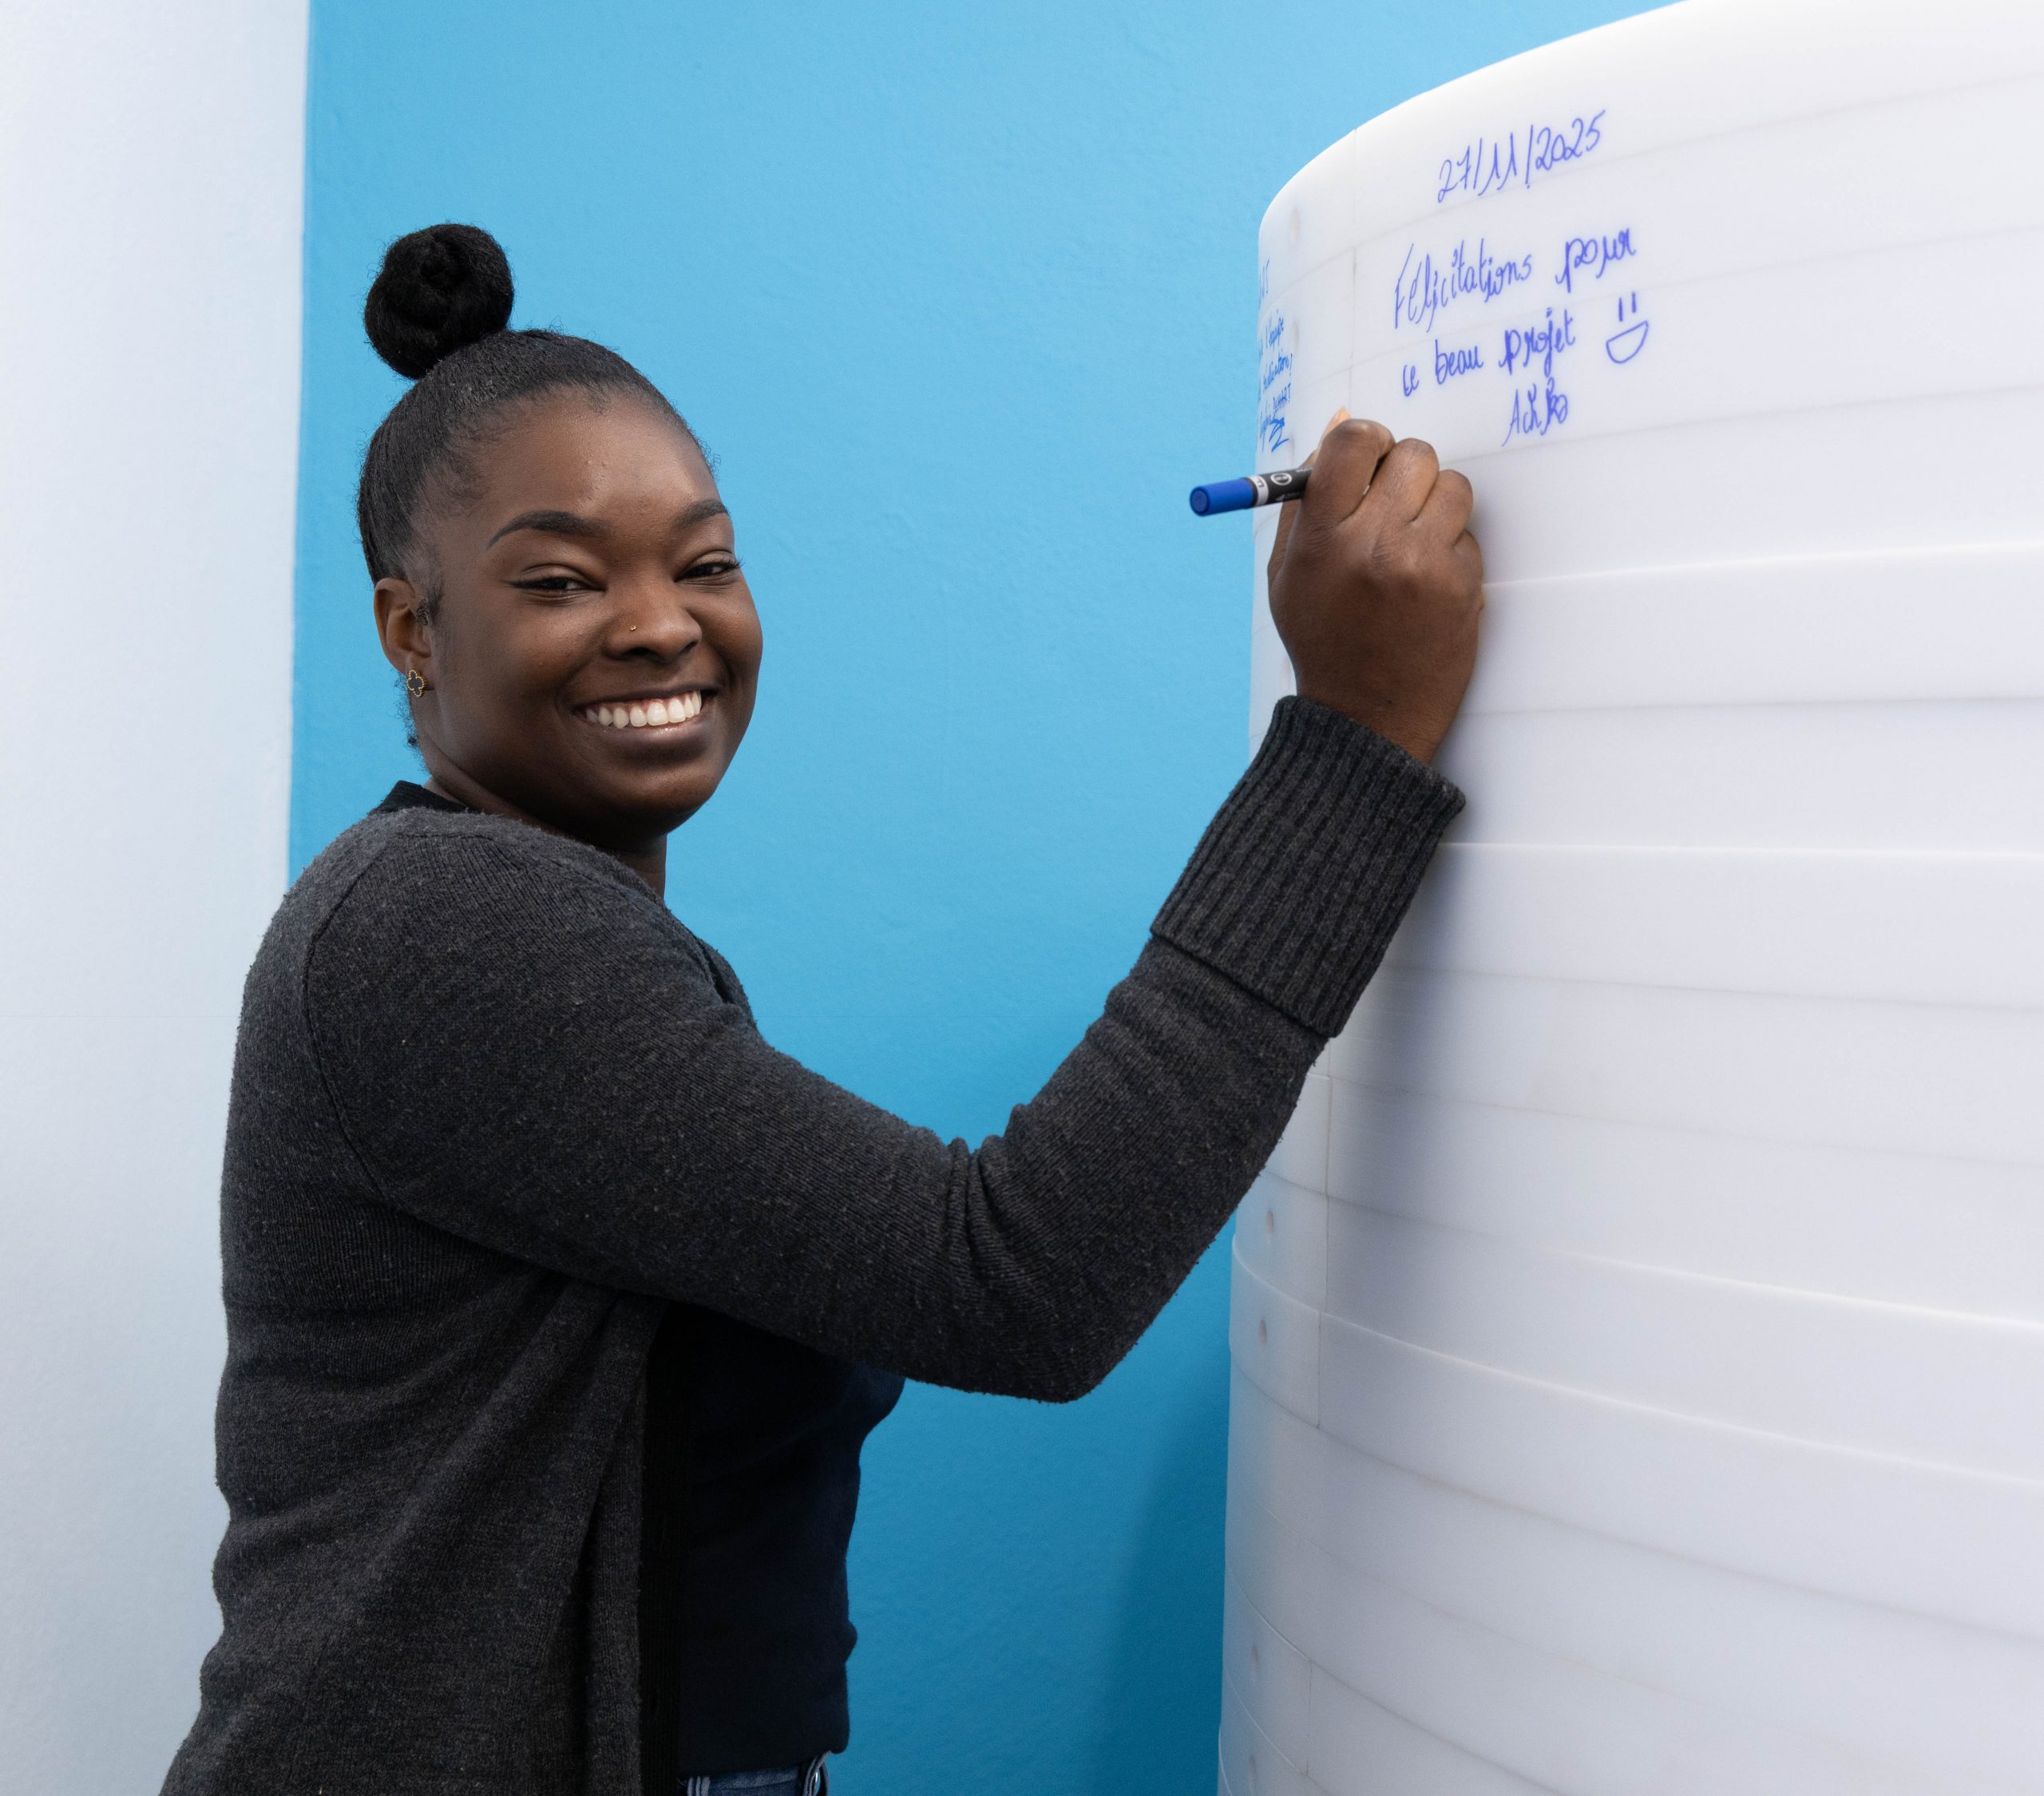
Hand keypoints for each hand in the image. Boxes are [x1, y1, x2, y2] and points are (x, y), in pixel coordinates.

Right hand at [1266, 411, 1483, 763]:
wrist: (1365, 719)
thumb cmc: (1323, 638)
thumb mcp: (1288, 572)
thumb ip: (1308, 497)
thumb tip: (1342, 420)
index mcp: (1323, 536)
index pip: (1355, 440)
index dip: (1366, 440)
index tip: (1368, 460)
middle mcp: (1375, 544)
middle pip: (1412, 454)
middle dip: (1403, 472)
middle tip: (1391, 505)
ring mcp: (1425, 566)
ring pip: (1453, 486)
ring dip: (1435, 506)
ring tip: (1410, 546)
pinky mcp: (1463, 586)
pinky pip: (1468, 534)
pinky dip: (1450, 550)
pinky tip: (1425, 586)